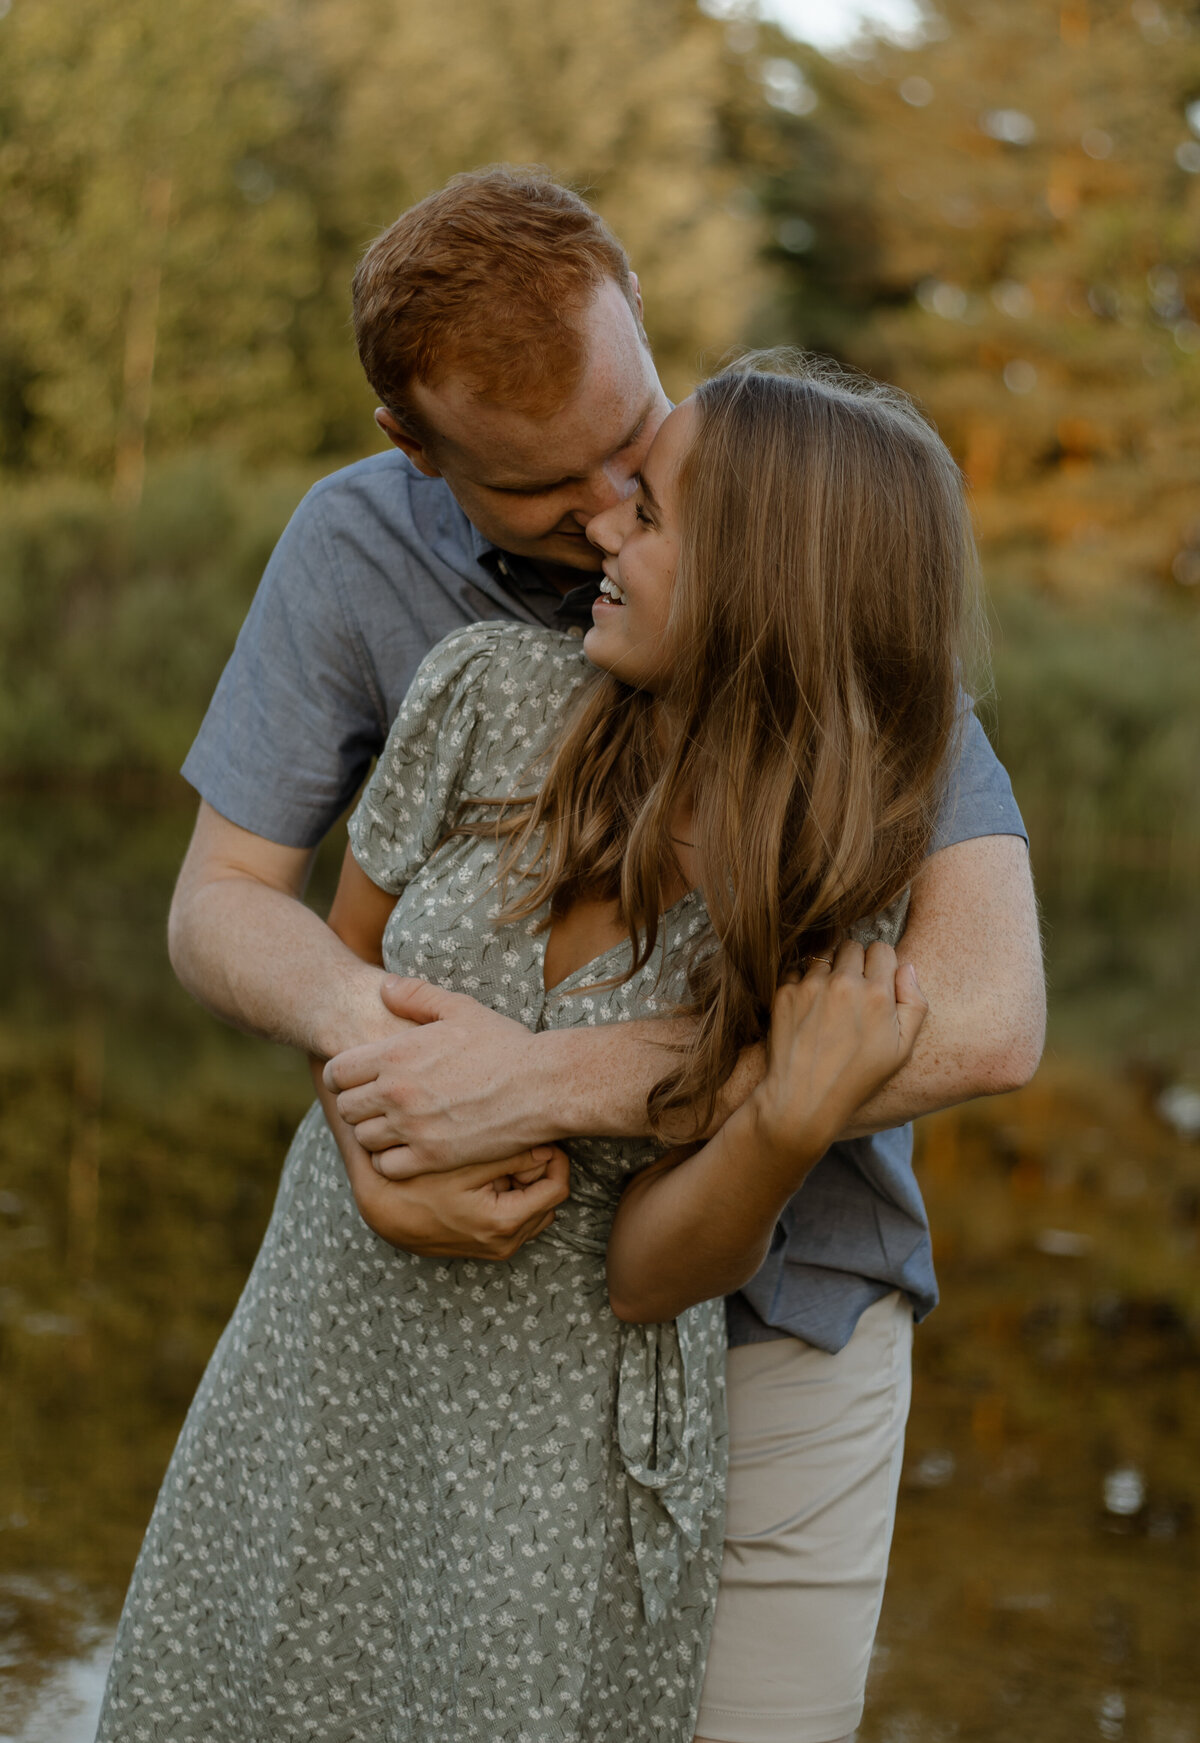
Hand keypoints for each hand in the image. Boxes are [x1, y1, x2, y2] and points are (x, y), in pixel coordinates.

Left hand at [324, 977, 554, 1175]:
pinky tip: (408, 1148)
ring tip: (393, 1126)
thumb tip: (384, 987)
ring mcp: (412, 1127)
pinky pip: (386, 1167)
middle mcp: (396, 1092)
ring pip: (362, 1139)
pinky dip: (391, 1159)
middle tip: (376, 1103)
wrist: (541, 1085)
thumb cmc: (504, 1044)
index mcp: (395, 1054)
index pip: (337, 1072)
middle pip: (344, 1108)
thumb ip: (416, 995)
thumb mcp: (460, 1008)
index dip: (341, 1076)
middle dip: (355, 1104)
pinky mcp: (431, 1157)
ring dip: (373, 1132)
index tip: (356, 1079)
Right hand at [341, 1133, 570, 1259]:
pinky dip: (509, 1197)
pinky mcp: (485, 1246)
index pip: (557, 1188)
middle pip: (548, 1199)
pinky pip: (514, 1219)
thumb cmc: (417, 1184)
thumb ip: (511, 1155)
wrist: (380, 1213)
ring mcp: (495, 1248)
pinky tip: (482, 1180)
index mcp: (504, 1223)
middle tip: (509, 1149)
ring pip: (533, 1209)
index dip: (556, 1159)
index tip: (540, 1138)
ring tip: (492, 1165)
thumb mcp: (465, 1162)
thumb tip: (550, 1148)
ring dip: (523, 1185)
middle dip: (537, 1172)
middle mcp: (505, 1243)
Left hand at [749, 942, 927, 1165]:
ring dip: (828, 971)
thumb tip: (907, 967)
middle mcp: (843, 982)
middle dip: (855, 963)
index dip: (881, 965)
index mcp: (876, 993)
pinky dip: (803, 983)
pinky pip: (797, 970)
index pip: (882, 949)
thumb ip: (914, 1004)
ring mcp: (810, 985)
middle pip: (852, 946)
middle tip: (852, 992)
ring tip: (829, 1002)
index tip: (876, 983)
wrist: (804, 1098)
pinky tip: (808, 1008)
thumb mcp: (902, 1050)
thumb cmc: (858, 1077)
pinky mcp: (784, 992)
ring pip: (823, 956)